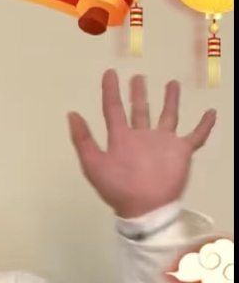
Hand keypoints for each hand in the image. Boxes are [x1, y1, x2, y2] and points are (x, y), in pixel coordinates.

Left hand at [68, 71, 216, 218]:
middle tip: (138, 77)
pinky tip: (211, 113)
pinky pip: (196, 136)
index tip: (110, 73)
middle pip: (140, 110)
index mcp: (121, 139)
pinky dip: (204, 125)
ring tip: (172, 84)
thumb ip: (82, 140)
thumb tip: (71, 114)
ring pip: (167, 116)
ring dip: (170, 101)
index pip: (114, 109)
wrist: (146, 208)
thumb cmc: (119, 189)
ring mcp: (162, 143)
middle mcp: (142, 137)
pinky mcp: (181, 151)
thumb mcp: (94, 164)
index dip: (110, 91)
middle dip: (138, 94)